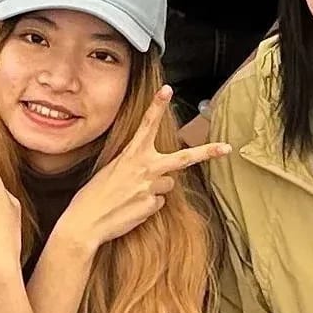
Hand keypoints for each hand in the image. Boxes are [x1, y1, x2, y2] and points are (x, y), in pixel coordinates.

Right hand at [58, 92, 228, 250]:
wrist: (86, 222)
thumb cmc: (94, 195)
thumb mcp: (112, 170)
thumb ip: (136, 165)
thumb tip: (156, 173)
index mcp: (131, 154)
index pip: (147, 125)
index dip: (158, 106)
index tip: (168, 90)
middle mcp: (145, 168)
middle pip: (184, 158)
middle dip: (207, 152)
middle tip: (226, 148)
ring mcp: (151, 188)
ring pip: (167, 184)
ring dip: (155, 189)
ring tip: (132, 196)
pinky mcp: (152, 206)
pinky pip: (158, 203)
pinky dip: (148, 206)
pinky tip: (131, 208)